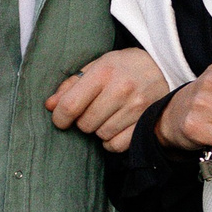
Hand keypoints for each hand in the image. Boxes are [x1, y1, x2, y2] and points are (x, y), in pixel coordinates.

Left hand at [47, 47, 171, 152]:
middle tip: (90, 112)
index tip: (60, 119)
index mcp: (104, 72)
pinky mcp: (148, 122)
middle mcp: (121, 89)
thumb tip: (49, 105)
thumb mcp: (96, 66)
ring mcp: (137, 107)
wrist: (162, 66)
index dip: (59, 117)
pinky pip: (118, 145)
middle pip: (85, 124)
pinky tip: (114, 130)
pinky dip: (112, 142)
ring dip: (98, 130)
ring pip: (102, 135)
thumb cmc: (122, 67)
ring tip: (105, 117)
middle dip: (82, 122)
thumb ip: (71, 86)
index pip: (71, 105)